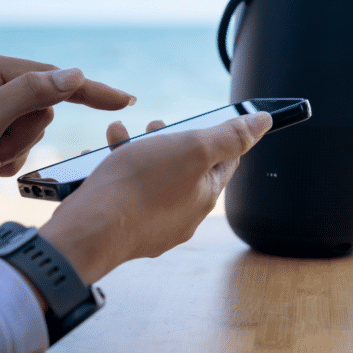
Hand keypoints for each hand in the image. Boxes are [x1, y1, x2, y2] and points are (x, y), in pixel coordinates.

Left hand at [0, 49, 134, 265]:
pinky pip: (17, 146)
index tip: (125, 101)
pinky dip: (5, 161)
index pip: (47, 75)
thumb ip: (33, 92)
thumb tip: (75, 74)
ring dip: (13, 150)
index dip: (86, 90)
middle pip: (41, 104)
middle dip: (25, 132)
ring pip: (32, 128)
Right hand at [38, 112, 271, 284]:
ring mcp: (151, 225)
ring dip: (137, 150)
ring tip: (119, 133)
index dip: (216, 136)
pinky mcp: (123, 228)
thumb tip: (263, 122)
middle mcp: (182, 216)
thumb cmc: (139, 187)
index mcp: (204, 196)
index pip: (225, 162)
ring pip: (151, 179)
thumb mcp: (193, 148)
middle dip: (170, 141)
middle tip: (154, 126)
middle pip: (185, 169)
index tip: (199, 122)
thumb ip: (230, 136)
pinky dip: (115, 172)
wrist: (89, 230)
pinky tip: (97, 157)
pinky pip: (125, 194)